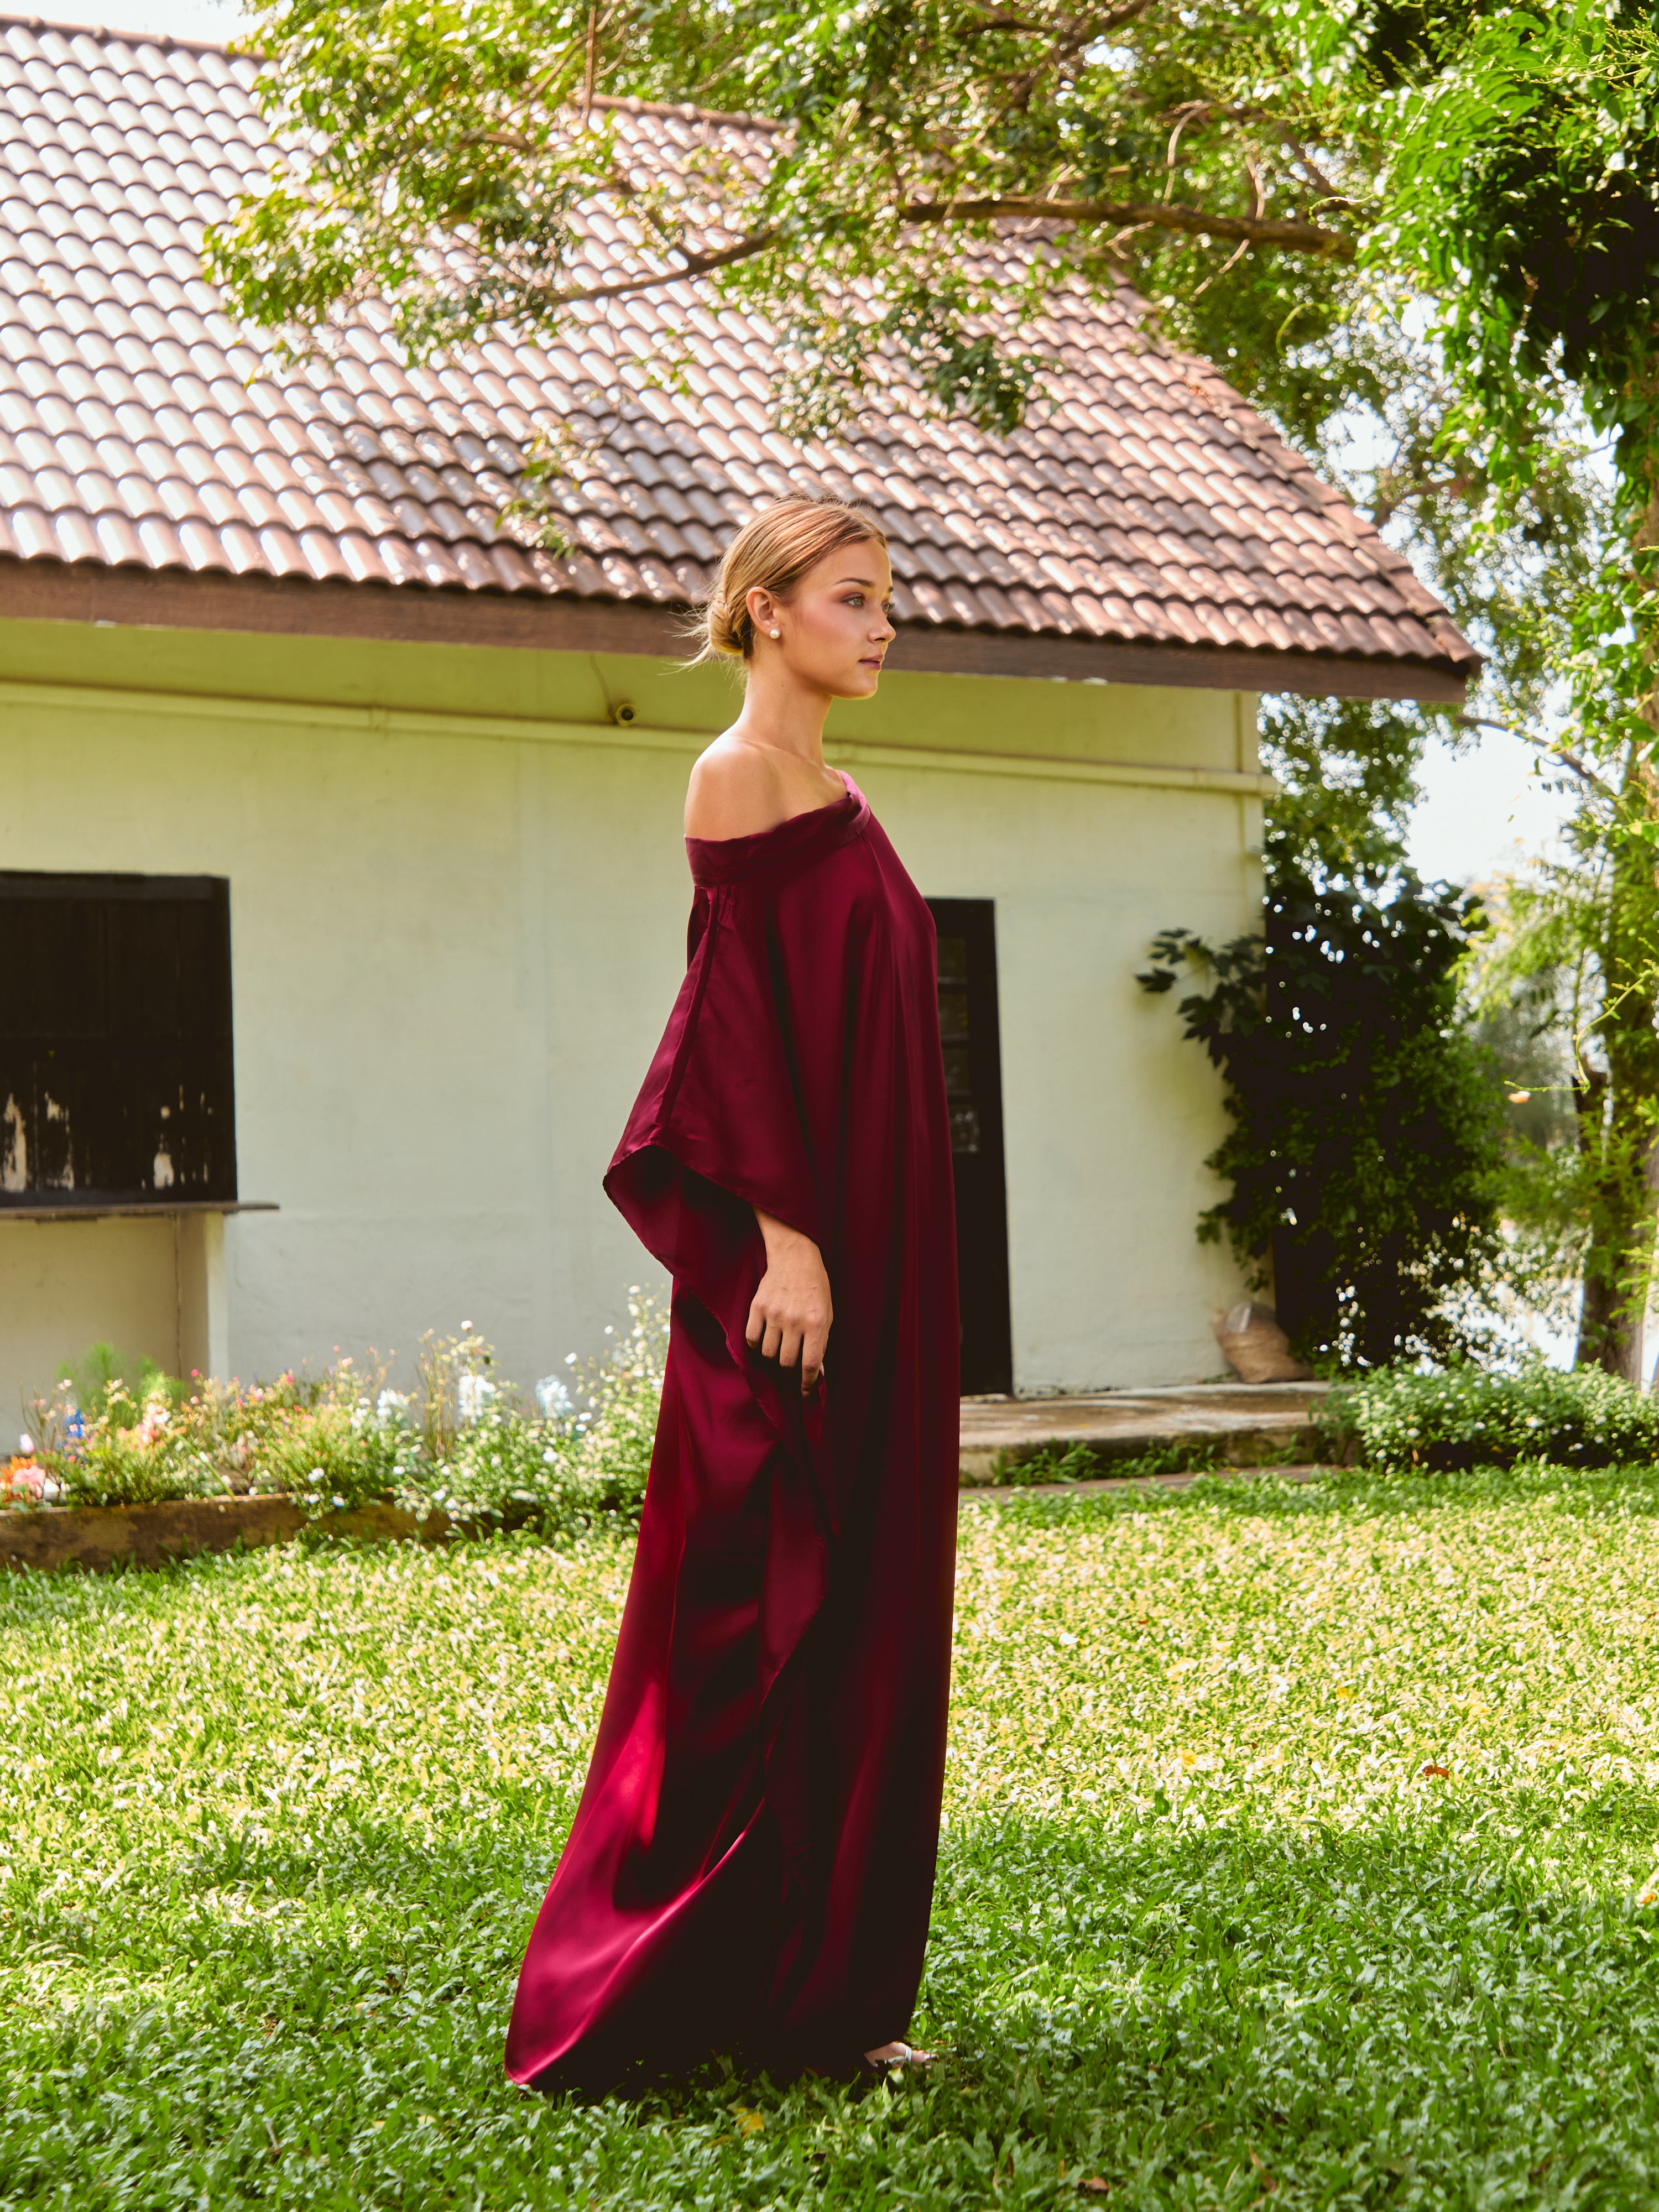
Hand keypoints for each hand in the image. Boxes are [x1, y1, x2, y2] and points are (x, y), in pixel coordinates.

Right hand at [747, 1210, 831, 1393]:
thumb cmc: (816, 1289)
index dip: (807, 1385)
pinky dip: (758, 1347)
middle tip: (792, 1368)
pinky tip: (766, 1342)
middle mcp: (794, 1320)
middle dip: (790, 1372)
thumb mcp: (827, 1315)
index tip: (805, 1393)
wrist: (795, 1258)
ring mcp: (774, 1314)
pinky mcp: (757, 1307)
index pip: (809, 1365)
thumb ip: (822, 1344)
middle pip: (786, 1363)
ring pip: (768, 1354)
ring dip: (774, 1359)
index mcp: (816, 1323)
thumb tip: (816, 1373)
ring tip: (780, 1352)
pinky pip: (752, 1339)